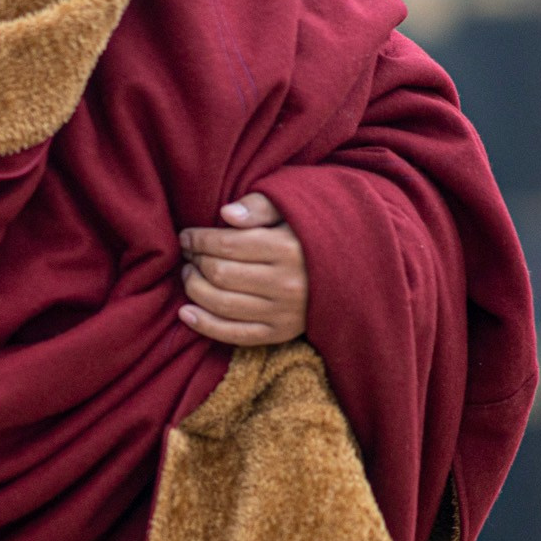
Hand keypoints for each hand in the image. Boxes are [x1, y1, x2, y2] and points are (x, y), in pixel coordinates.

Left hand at [177, 193, 306, 346]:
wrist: (355, 270)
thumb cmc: (314, 232)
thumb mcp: (295, 208)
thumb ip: (260, 206)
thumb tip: (226, 215)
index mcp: (289, 248)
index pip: (227, 245)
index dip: (199, 240)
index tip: (187, 235)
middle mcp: (287, 284)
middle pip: (220, 274)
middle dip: (195, 262)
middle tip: (188, 253)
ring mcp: (284, 313)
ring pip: (222, 304)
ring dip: (194, 289)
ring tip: (189, 274)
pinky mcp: (281, 333)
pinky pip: (236, 335)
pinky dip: (205, 325)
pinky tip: (185, 312)